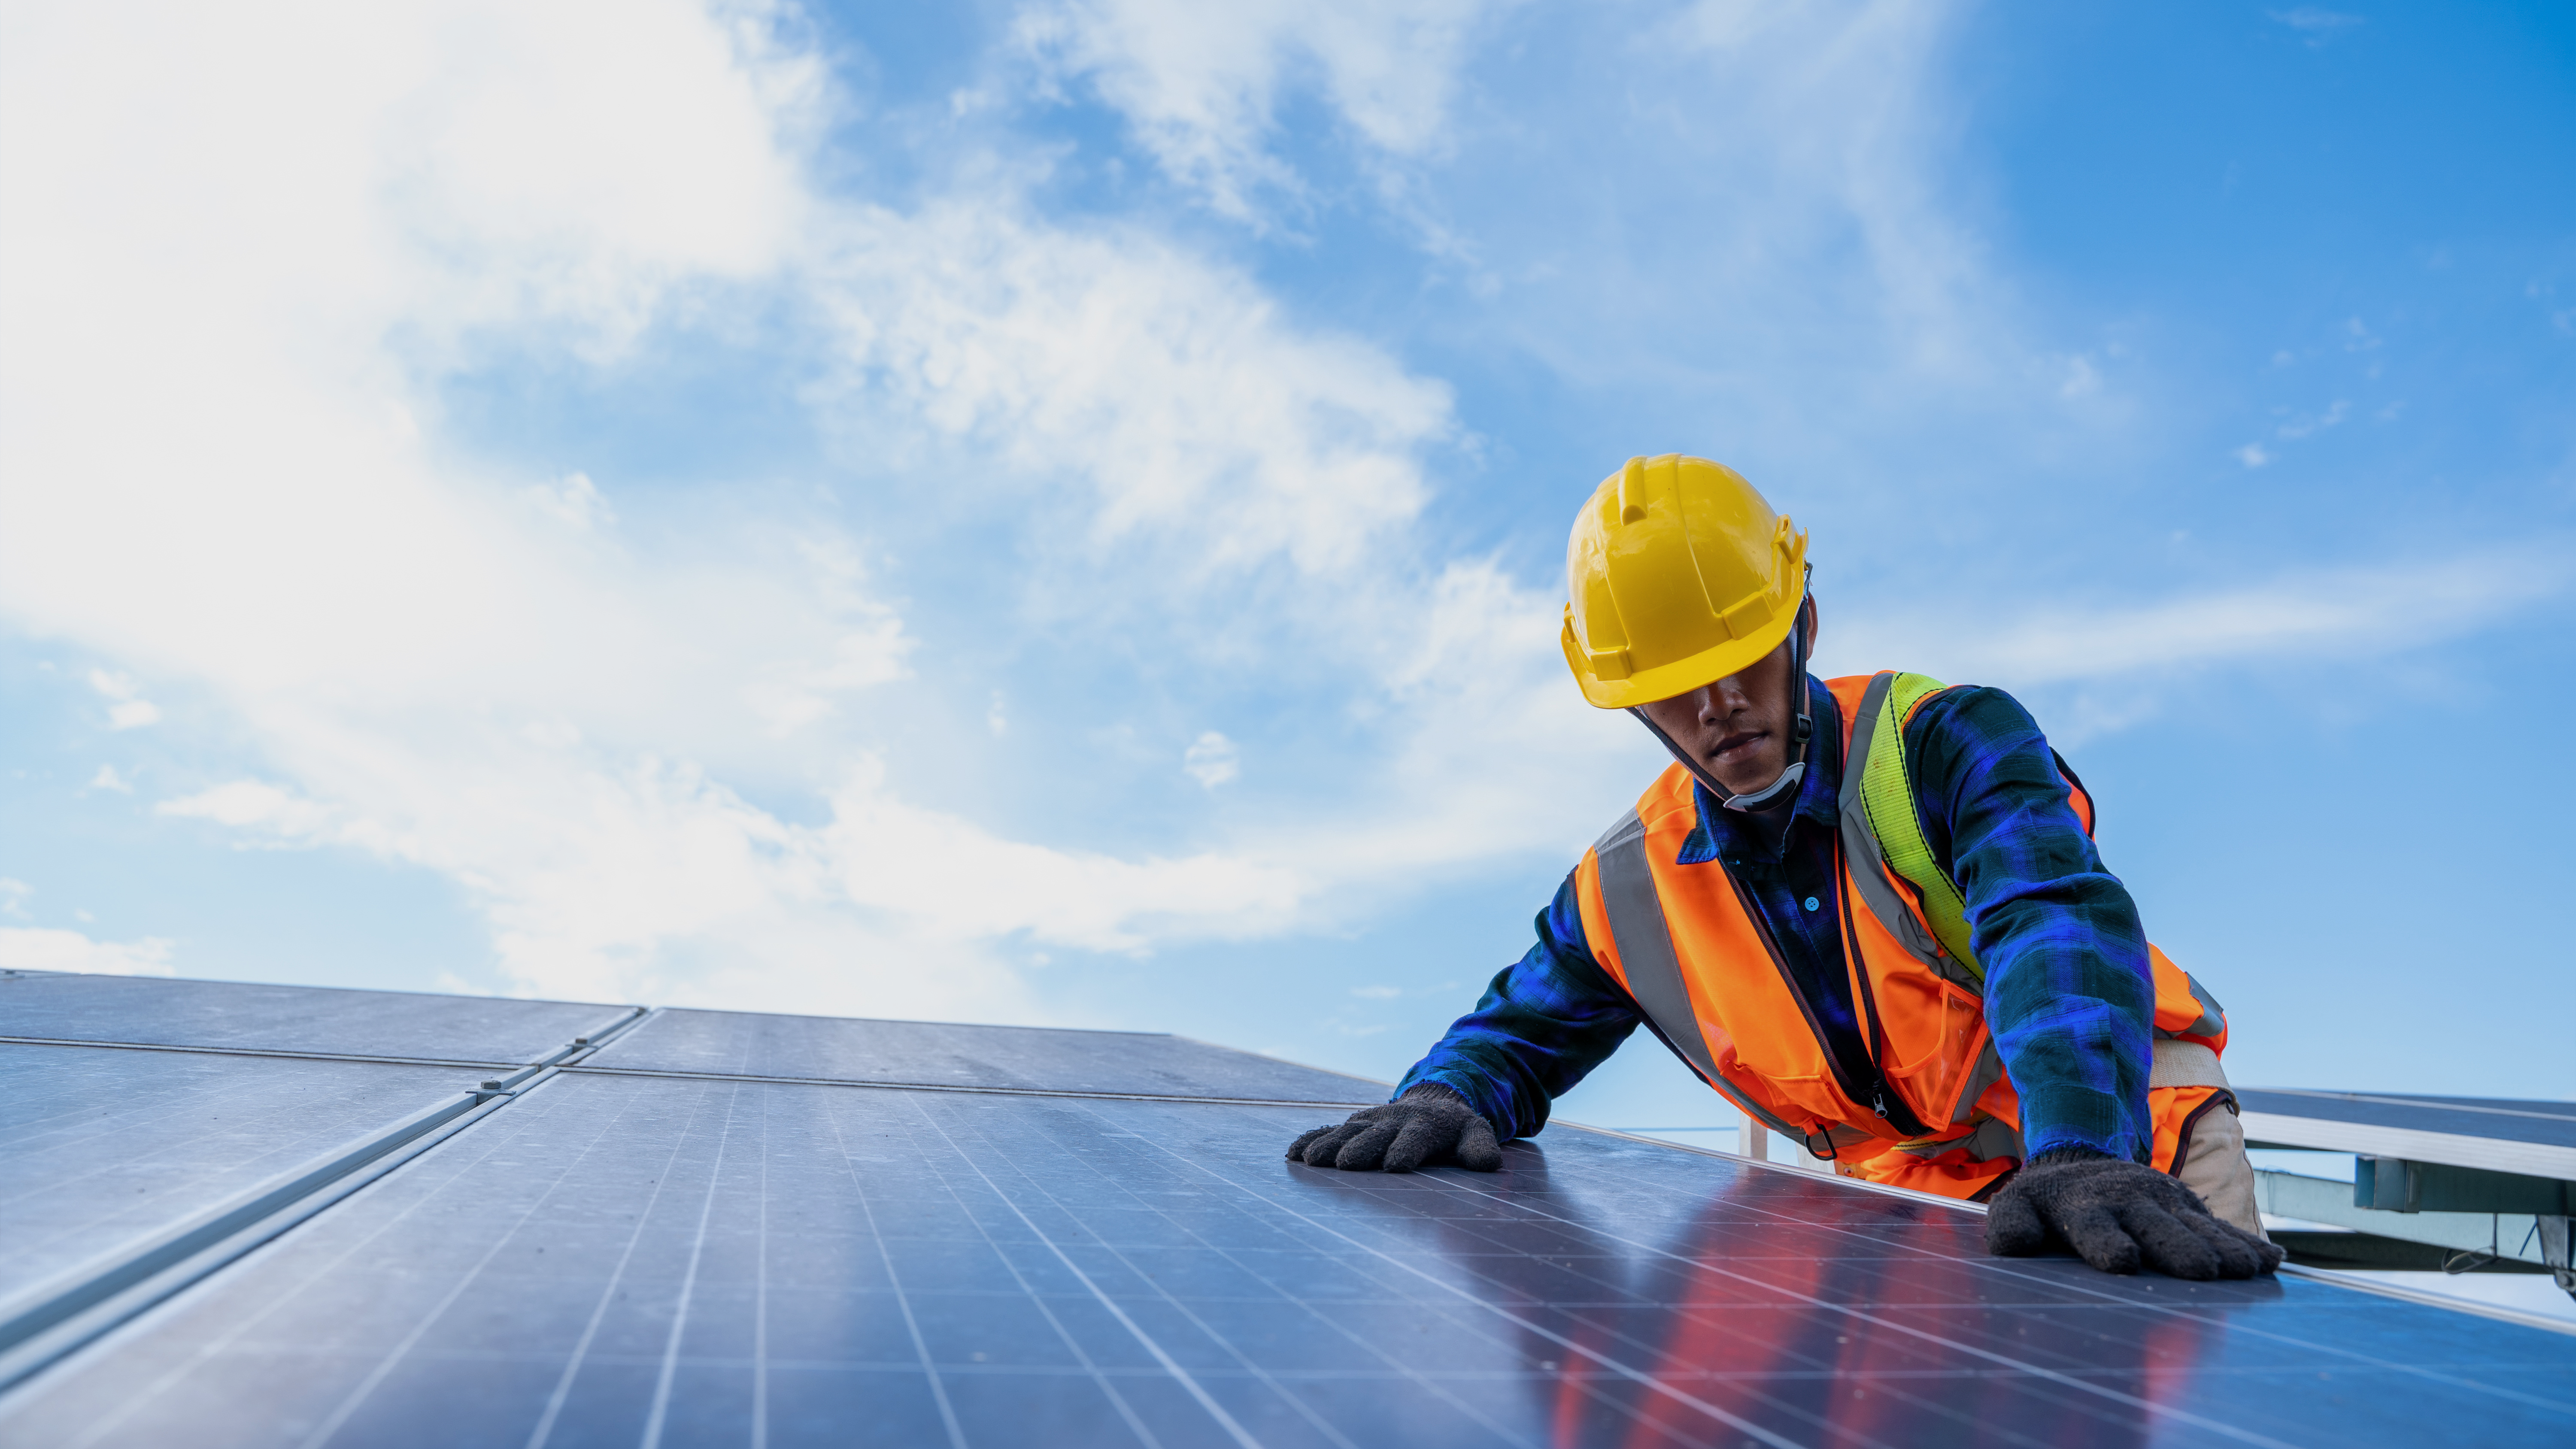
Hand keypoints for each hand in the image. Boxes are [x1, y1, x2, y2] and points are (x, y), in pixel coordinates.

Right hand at [1287, 1083, 1502, 1172]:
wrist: (1433, 1103)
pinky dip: (1311, 1140)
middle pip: (1375, 1136)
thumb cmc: (1455, 1129)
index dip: (1406, 1150)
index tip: (1395, 1166)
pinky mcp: (1353, 1126)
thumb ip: (1480, 1147)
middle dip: (1361, 1148)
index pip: (1415, 1139)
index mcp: (1424, 1126)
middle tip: (1346, 1164)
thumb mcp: (1475, 1134)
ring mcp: (1369, 1122)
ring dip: (1328, 1145)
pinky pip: (1328, 1131)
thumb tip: (1486, 1164)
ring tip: (1310, 1161)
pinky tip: (1293, 1154)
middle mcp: (1392, 1122)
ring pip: (1346, 1133)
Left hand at [1987, 1149, 2284, 1279]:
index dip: (2108, 1243)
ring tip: (2246, 1272)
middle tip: (2203, 1274)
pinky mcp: (2189, 1206)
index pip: (2094, 1227)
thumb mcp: (2016, 1208)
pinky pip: (2221, 1225)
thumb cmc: (2046, 1202)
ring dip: (2223, 1250)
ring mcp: (2164, 1202)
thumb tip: (2016, 1246)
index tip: (2125, 1262)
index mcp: (2084, 1208)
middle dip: (2180, 1250)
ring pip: (2198, 1228)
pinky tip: (2272, 1261)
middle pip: (2159, 1230)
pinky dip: (2247, 1244)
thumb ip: (2010, 1227)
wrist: (2081, 1163)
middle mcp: (2129, 1203)